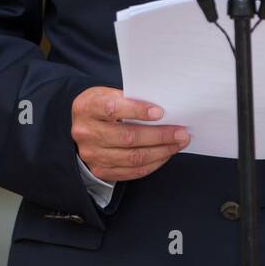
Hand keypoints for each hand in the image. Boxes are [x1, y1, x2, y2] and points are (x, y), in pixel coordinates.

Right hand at [71, 87, 189, 181]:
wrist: (82, 125)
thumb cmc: (102, 105)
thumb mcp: (109, 93)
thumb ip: (130, 99)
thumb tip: (163, 110)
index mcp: (87, 108)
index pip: (113, 109)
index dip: (138, 110)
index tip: (160, 112)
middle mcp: (86, 133)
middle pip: (127, 138)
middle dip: (159, 136)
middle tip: (181, 132)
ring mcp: (92, 155)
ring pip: (132, 157)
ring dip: (161, 151)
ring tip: (178, 144)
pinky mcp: (100, 170)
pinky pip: (132, 171)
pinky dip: (153, 164)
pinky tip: (165, 154)